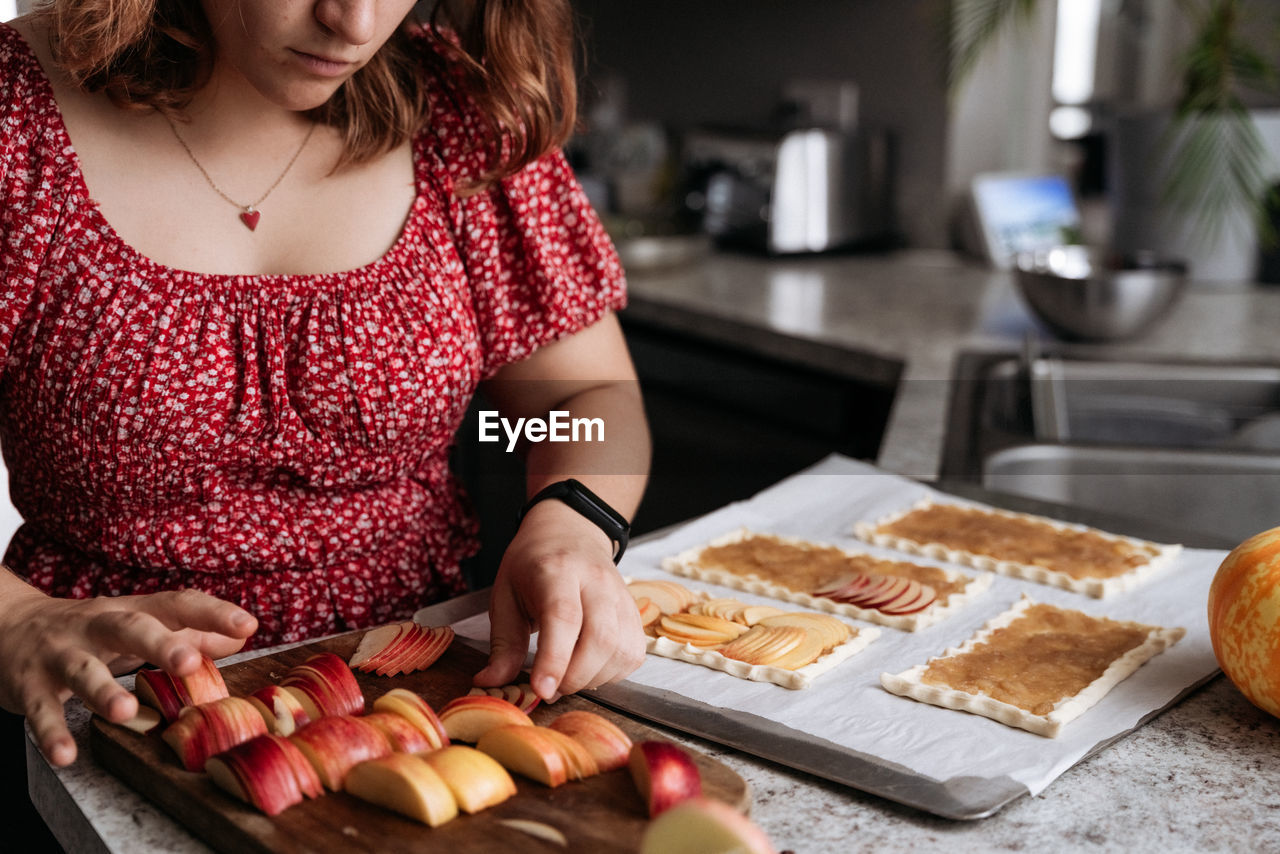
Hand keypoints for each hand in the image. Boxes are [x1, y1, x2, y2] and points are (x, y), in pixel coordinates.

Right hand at [0, 588, 256, 765]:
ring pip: (82, 669)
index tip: (247, 624)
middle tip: (189, 663)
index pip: (175, 604)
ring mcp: (60, 655)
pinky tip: (66, 754)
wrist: (6, 625)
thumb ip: (188, 631)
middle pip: (129, 628)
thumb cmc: (90, 630)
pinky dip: (52, 732)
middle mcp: (96, 626)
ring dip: (103, 691)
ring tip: (127, 711)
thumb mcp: (136, 624)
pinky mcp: (29, 686)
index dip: (212, 612)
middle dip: (159, 644)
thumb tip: (242, 636)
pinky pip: (40, 710)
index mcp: (130, 611)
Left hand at [475, 500, 644, 700]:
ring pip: (621, 651)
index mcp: (556, 571)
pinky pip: (632, 654)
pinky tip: (590, 666)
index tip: (541, 690)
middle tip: (550, 686)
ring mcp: (621, 596)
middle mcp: (596, 581)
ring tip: (567, 675)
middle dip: (575, 677)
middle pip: (600, 638)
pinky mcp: (635, 613)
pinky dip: (611, 673)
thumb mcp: (504, 595)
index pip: (563, 617)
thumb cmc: (533, 564)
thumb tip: (491, 683)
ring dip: (593, 678)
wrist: (571, 531)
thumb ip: (502, 643)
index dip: (554, 658)